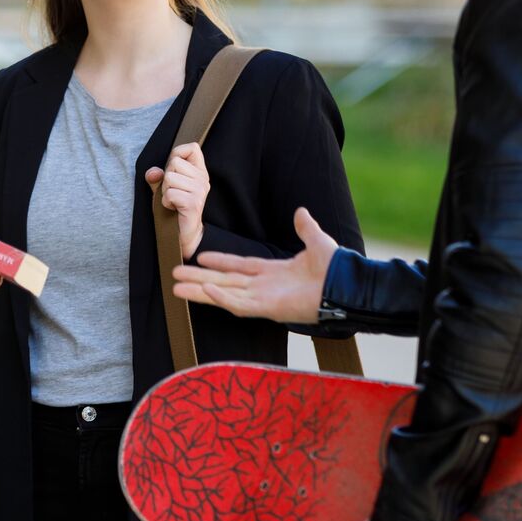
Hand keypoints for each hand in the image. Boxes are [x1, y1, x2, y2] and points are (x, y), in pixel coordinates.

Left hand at [145, 142, 209, 258]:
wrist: (185, 235)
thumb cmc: (175, 209)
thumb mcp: (164, 188)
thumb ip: (157, 177)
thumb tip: (153, 172)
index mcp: (199, 172)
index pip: (192, 148)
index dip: (178, 153)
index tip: (174, 169)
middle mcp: (203, 180)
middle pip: (174, 162)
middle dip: (166, 178)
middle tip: (172, 192)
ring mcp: (199, 191)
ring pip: (169, 178)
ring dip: (165, 191)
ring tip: (173, 201)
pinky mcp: (192, 203)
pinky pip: (169, 193)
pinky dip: (165, 202)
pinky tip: (173, 208)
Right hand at [172, 207, 336, 323]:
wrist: (346, 284)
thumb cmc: (335, 267)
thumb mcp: (317, 240)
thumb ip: (305, 227)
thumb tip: (301, 212)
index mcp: (273, 272)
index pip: (239, 266)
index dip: (220, 262)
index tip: (199, 257)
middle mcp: (264, 286)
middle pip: (223, 282)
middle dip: (198, 279)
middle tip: (174, 276)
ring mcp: (263, 299)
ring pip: (224, 294)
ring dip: (200, 290)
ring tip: (176, 288)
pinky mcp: (267, 308)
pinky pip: (238, 303)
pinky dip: (221, 296)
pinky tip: (205, 289)